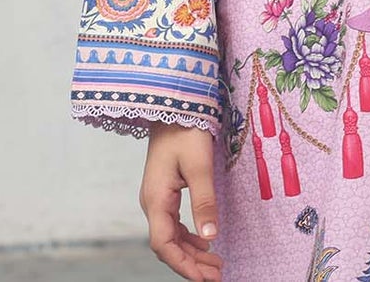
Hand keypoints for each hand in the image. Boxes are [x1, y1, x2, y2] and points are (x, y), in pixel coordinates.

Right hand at [141, 121, 222, 281]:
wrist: (173, 105)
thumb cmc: (185, 131)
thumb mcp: (199, 167)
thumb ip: (204, 202)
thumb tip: (210, 237)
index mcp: (156, 200)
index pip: (164, 246)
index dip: (184, 266)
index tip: (205, 279)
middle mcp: (152, 203)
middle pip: (167, 245)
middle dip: (191, 264)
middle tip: (217, 276)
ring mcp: (156, 198)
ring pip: (171, 237)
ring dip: (191, 252)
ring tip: (215, 264)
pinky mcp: (164, 192)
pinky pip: (173, 224)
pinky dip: (188, 238)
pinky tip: (205, 242)